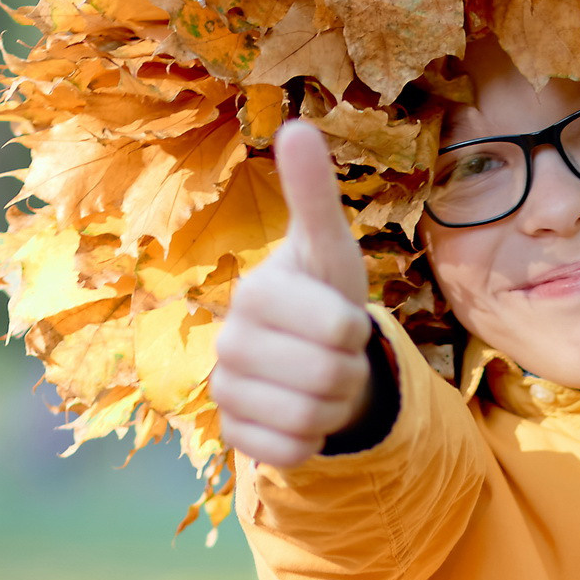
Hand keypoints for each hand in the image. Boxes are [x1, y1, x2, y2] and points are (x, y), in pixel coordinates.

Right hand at [211, 119, 374, 466]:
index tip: (342, 318)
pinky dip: (311, 441)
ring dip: (333, 407)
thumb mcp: (328, 247)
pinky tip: (302, 414)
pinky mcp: (232, 434)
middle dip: (350, 372)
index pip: (338, 329)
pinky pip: (291, 452)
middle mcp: (227, 342)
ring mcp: (224, 390)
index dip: (356, 329)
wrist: (309, 355)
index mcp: (253, 293)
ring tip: (321, 383)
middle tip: (337, 357)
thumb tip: (297, 127)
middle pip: (328, 378)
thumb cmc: (322, 295)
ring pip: (311, 418)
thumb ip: (313, 195)